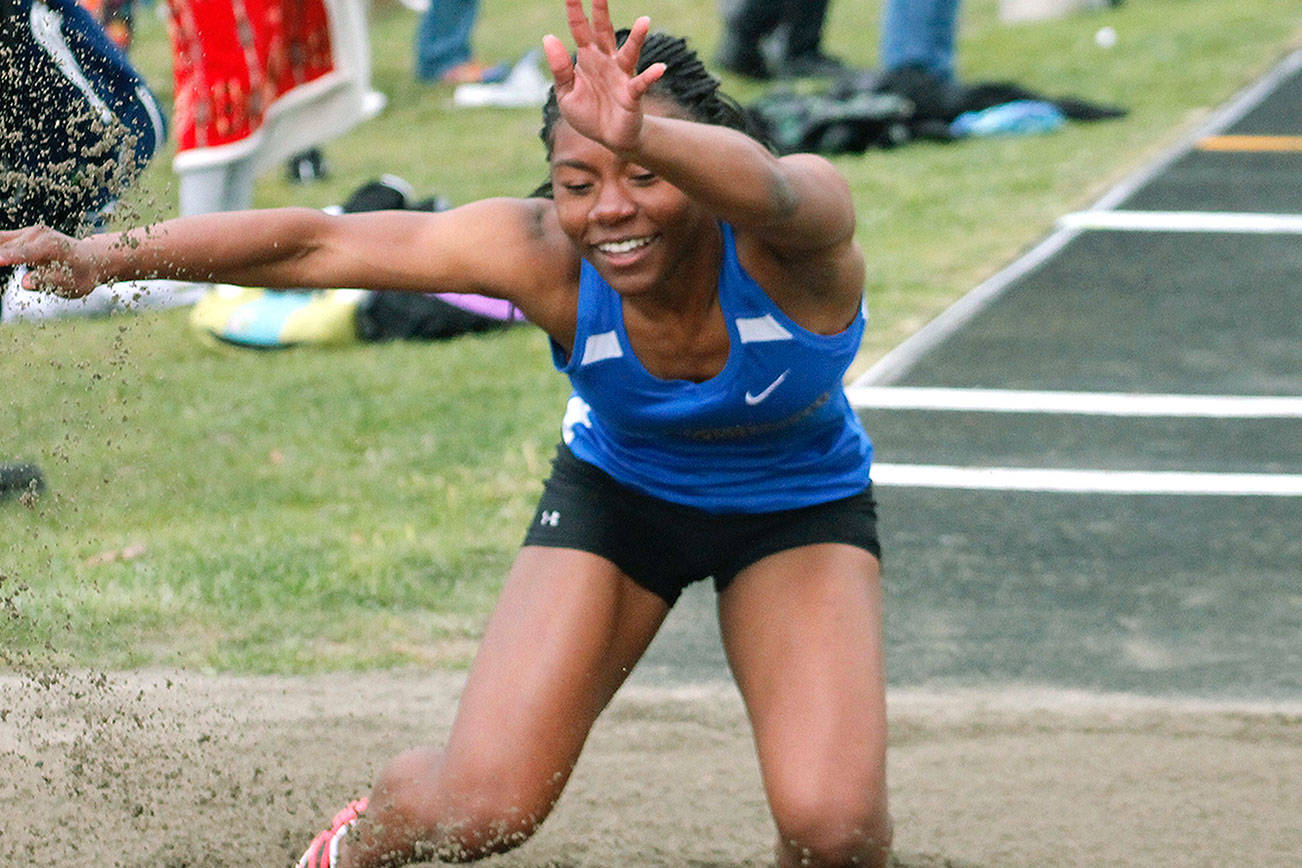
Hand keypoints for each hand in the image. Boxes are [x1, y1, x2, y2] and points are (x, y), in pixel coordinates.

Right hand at [0, 226, 98, 297]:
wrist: (91, 259)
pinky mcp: (21, 235)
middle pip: (3, 246)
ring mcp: (28, 232)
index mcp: (50, 246)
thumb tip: (25, 282)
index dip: (5, 258)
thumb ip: (48, 281)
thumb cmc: (81, 275)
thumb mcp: (71, 285)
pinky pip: (0, 240)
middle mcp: (37, 235)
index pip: (21, 254)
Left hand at [541, 0, 664, 153]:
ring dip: (637, 38)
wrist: (608, 138)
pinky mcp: (632, 95)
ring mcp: (621, 75)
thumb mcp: (566, 93)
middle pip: (603, 30)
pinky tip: (659, 68)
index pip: (579, 28)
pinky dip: (650, 76)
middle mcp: (606, 61)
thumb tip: (549, 37)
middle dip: (601, 11)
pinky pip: (641, 83)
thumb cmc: (587, 113)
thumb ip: (559, 68)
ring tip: (645, 21)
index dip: (575, 10)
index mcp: (587, 58)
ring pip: (628, 52)